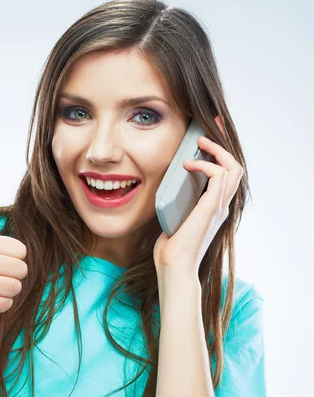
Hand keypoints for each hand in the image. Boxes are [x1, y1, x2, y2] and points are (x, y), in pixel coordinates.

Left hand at [153, 116, 243, 276]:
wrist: (174, 267)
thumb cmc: (170, 252)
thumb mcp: (172, 223)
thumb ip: (174, 209)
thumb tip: (162, 197)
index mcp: (213, 210)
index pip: (225, 176)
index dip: (218, 156)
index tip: (205, 139)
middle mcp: (221, 207)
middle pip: (235, 167)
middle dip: (223, 144)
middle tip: (208, 129)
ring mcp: (219, 207)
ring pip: (233, 168)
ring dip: (217, 150)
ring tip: (199, 142)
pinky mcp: (211, 208)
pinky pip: (219, 175)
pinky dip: (205, 164)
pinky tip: (189, 163)